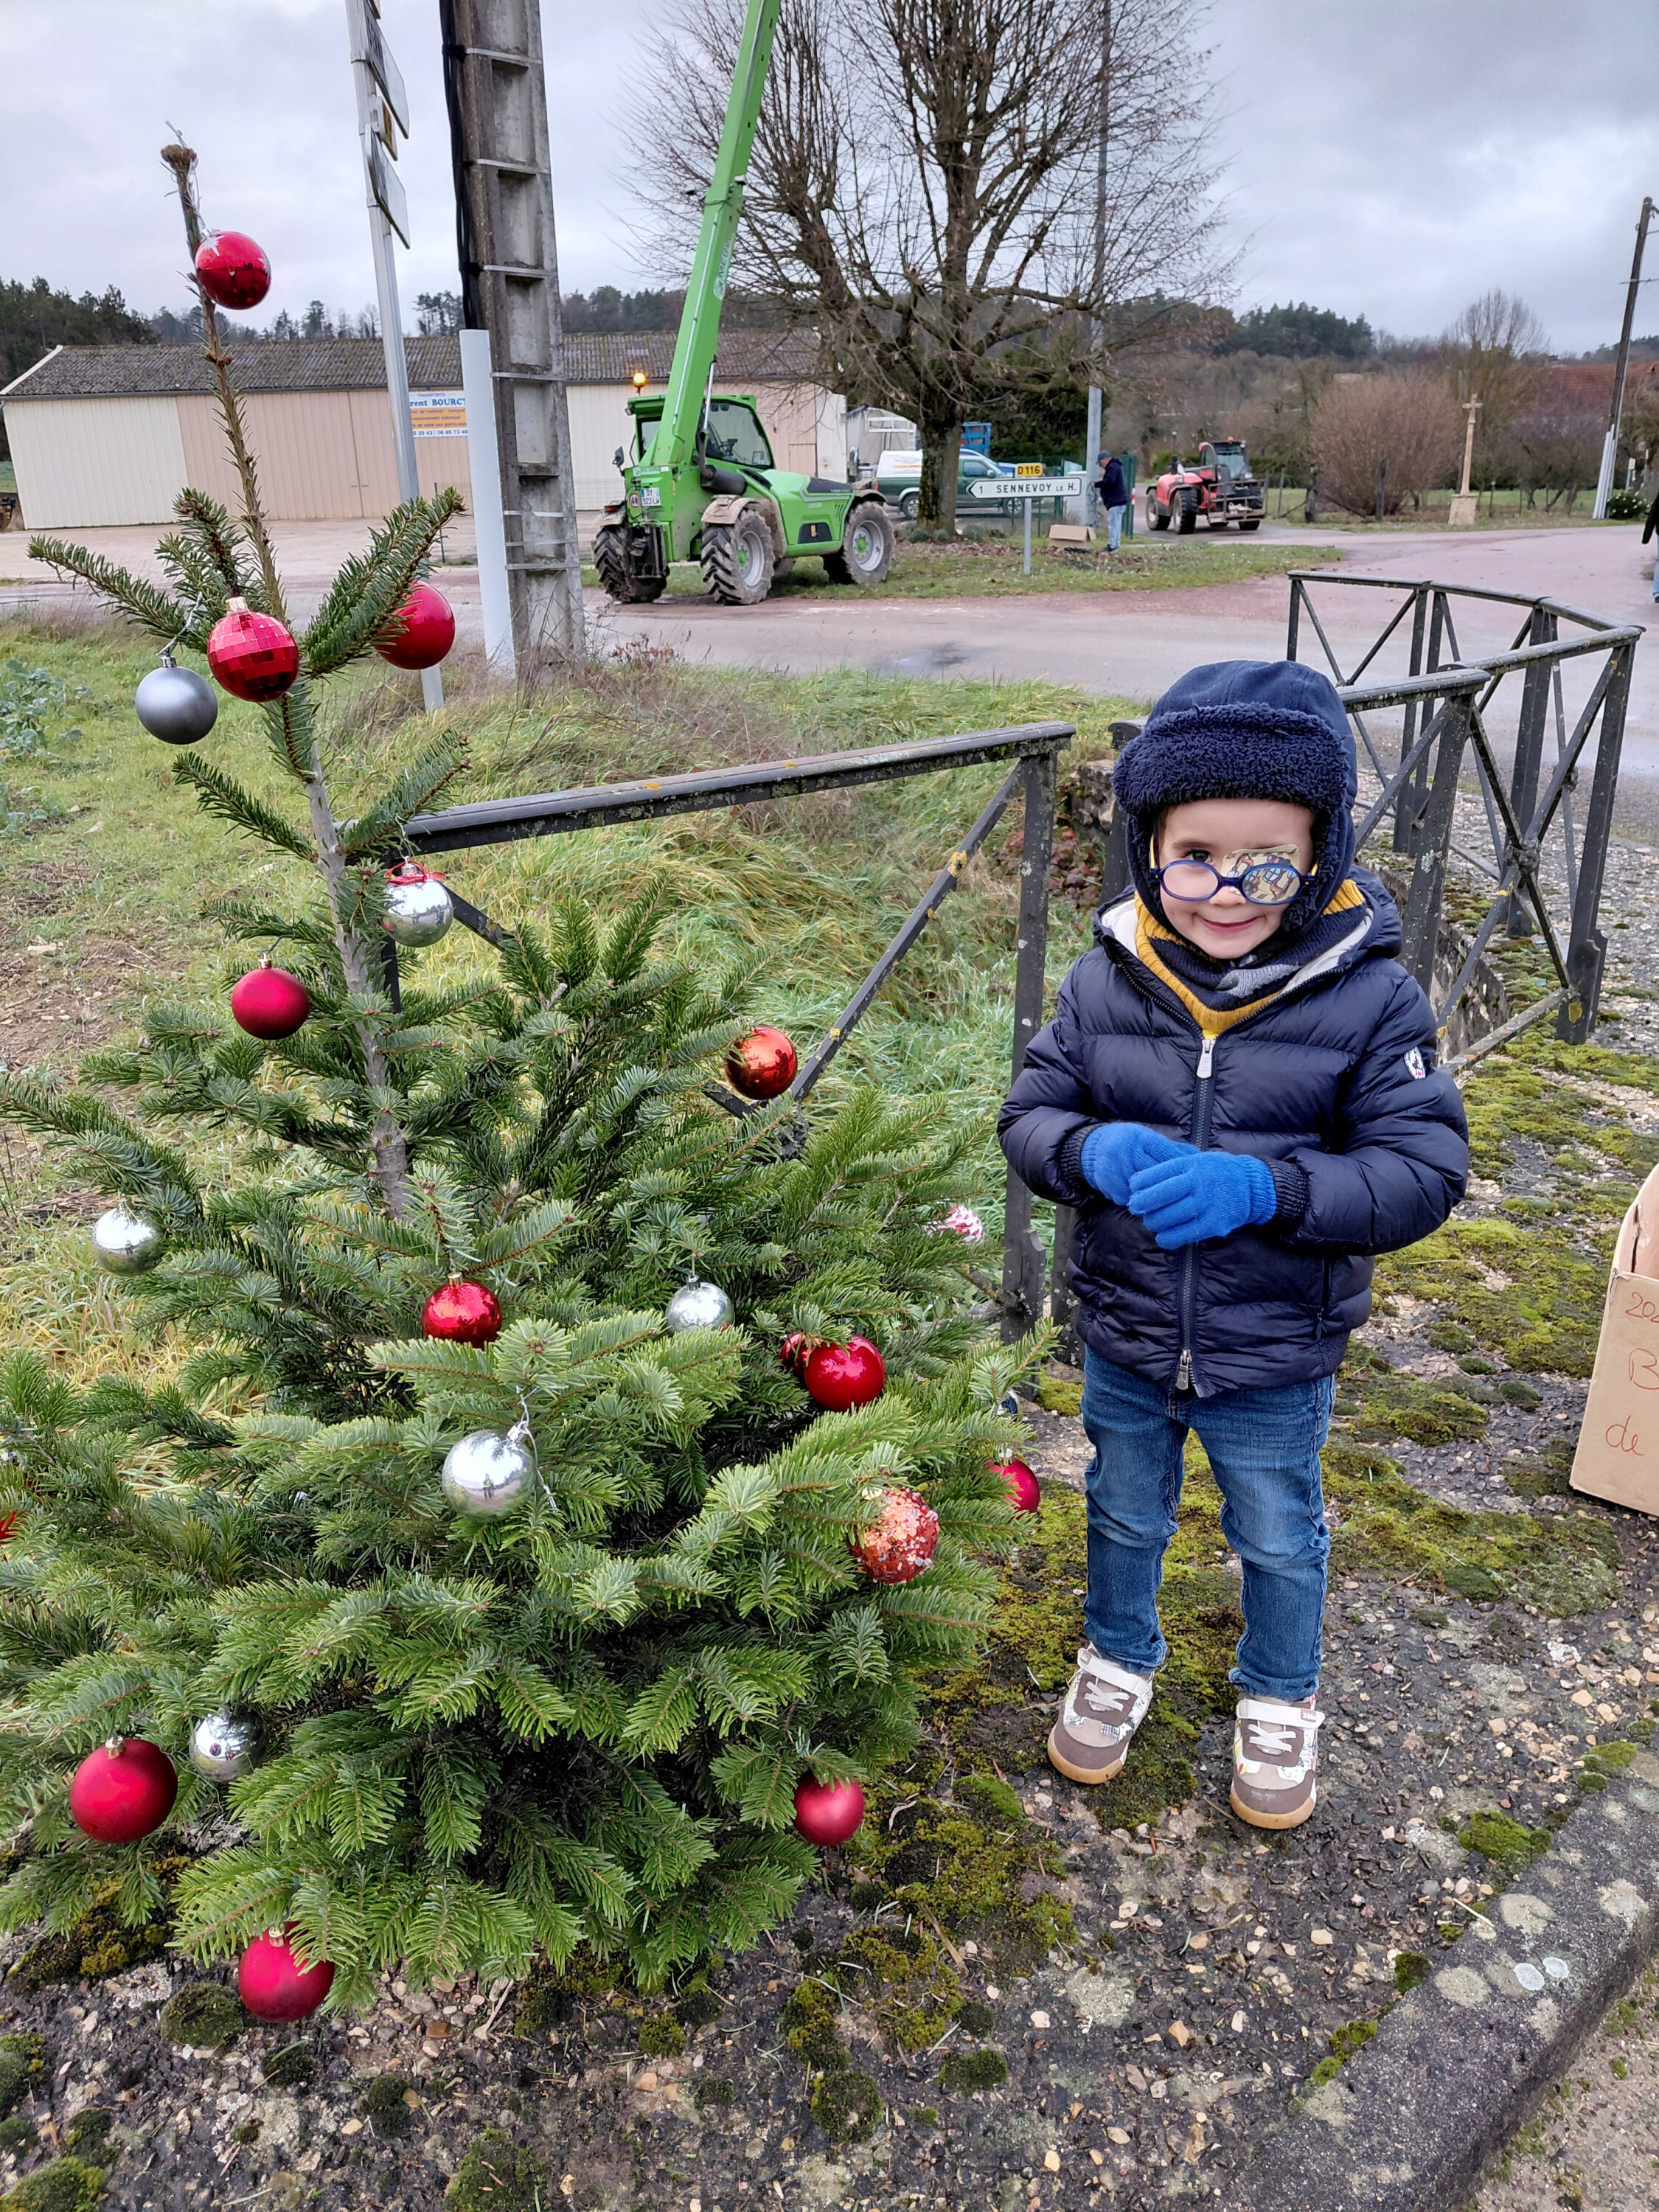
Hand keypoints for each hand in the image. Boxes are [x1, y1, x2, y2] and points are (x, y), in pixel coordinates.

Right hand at [1079, 1122, 1188, 1204]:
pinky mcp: (1107, 1183)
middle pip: (1153, 1174)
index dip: (1180, 1169)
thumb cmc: (1130, 1143)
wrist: (1096, 1147)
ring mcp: (1113, 1168)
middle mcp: (1125, 1151)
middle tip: (1182, 1196)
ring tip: (1165, 1202)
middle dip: (1167, 1186)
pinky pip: (1126, 1197)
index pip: (1165, 1156)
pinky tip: (1144, 1203)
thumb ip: (1172, 1149)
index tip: (1192, 1178)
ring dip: (1152, 1197)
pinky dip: (1136, 1201)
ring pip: (1140, 1189)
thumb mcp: (1150, 1139)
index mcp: (1139, 1138)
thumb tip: (1198, 1157)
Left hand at [1127, 1151, 1275, 1248]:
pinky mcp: (1212, 1224)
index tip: (1133, 1188)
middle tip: (1136, 1207)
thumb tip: (1140, 1181)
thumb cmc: (1217, 1172)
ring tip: (1152, 1221)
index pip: (1156, 1173)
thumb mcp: (1197, 1160)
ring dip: (1153, 1221)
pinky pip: (1182, 1234)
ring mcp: (1205, 1204)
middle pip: (1159, 1196)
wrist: (1251, 1186)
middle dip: (1141, 1204)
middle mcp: (1198, 1183)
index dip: (1139, 1183)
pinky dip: (1167, 1238)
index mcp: (1191, 1165)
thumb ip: (1174, 1168)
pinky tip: (1163, 1236)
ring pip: (1168, 1217)